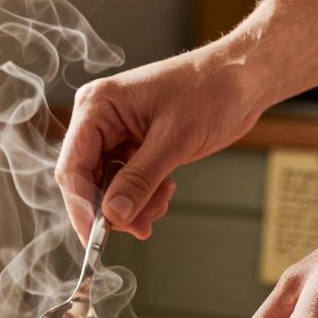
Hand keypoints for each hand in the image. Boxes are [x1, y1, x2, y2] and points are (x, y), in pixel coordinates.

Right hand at [54, 46, 266, 240]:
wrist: (244, 78)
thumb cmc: (211, 89)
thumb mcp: (174, 139)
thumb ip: (139, 180)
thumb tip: (113, 215)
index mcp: (98, 106)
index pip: (73, 167)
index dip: (82, 207)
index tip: (96, 238)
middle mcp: (101, 120)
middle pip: (87, 180)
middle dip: (113, 208)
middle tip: (140, 227)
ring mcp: (117, 133)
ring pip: (108, 186)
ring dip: (132, 204)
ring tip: (161, 202)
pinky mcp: (135, 145)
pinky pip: (127, 182)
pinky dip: (144, 195)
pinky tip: (166, 191)